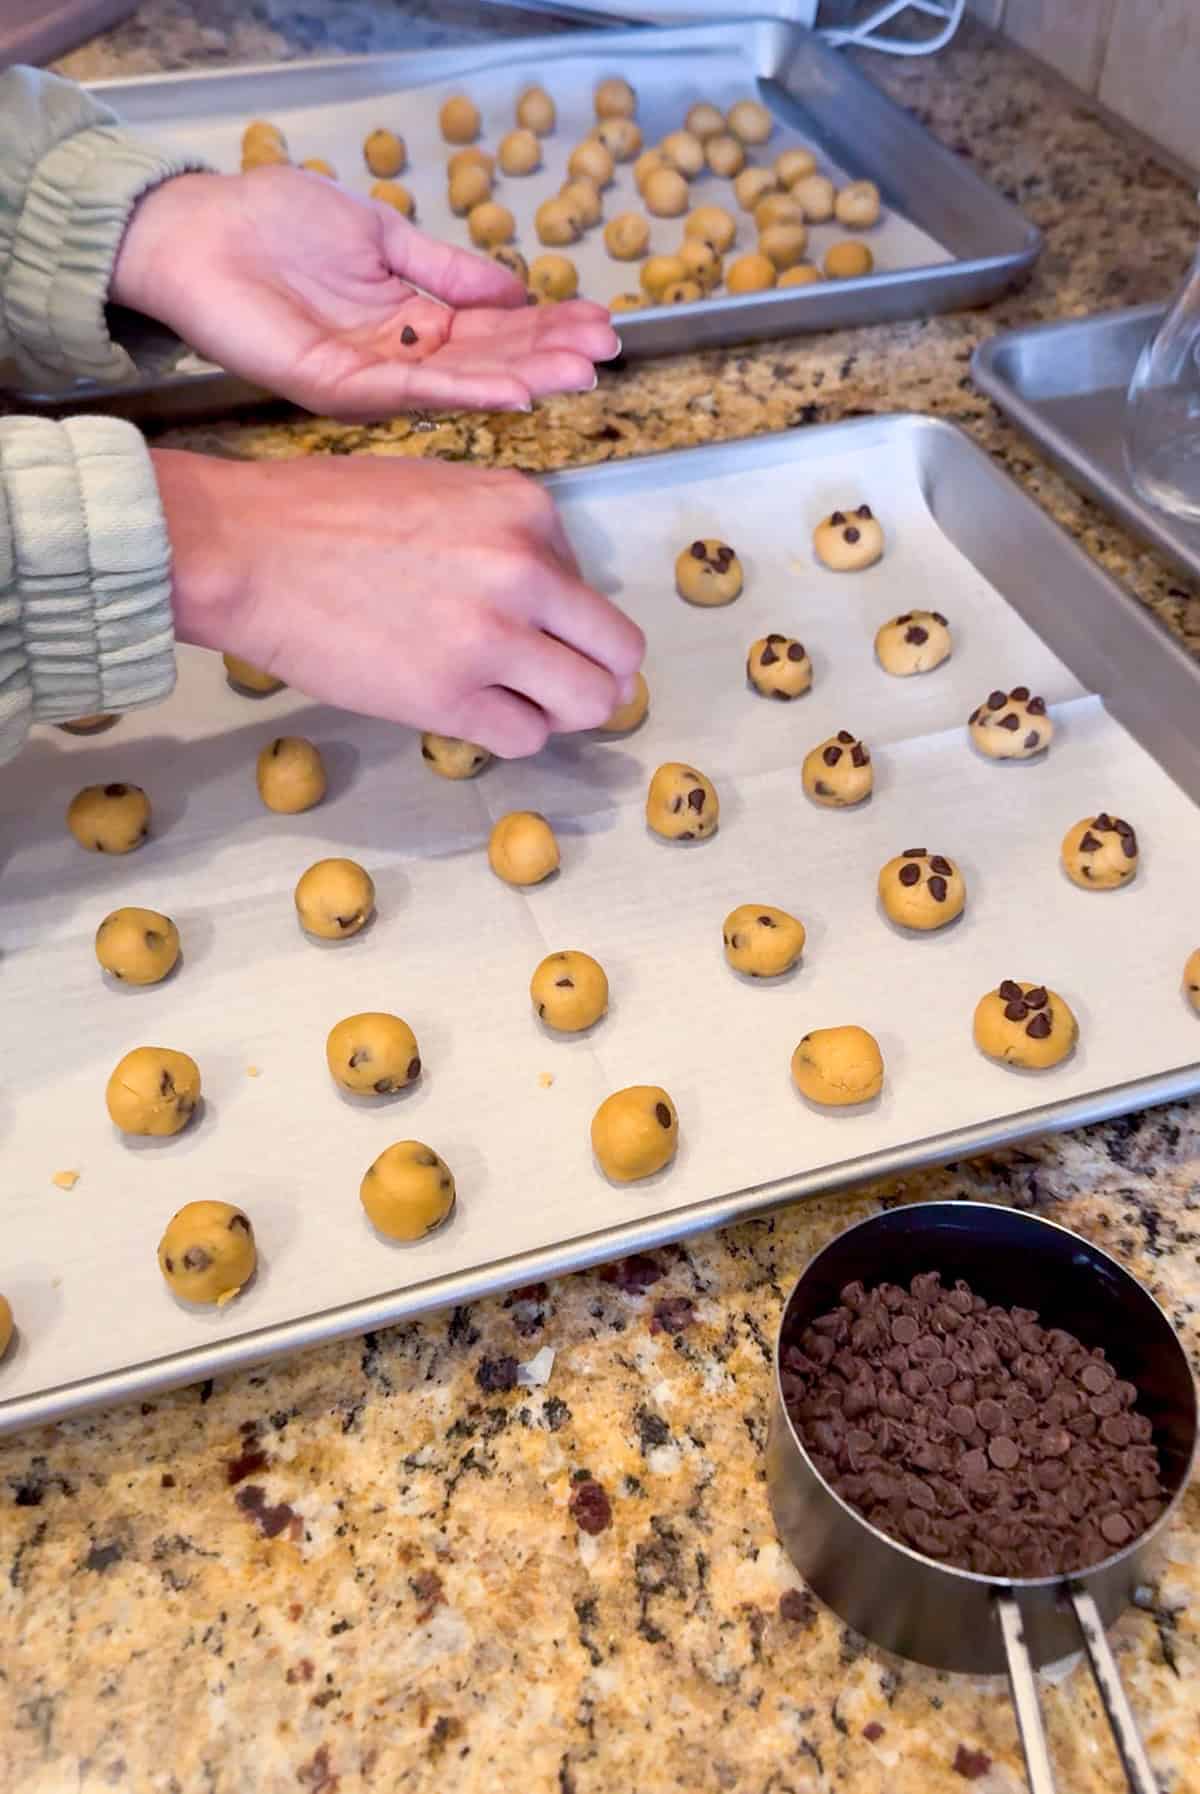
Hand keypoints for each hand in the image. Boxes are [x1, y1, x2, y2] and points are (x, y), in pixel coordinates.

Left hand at [113, 167, 618, 417]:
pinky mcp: (336, 387)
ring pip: (460, 384)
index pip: (494, 330)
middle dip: (550, 358)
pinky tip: (513, 388)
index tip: (600, 324)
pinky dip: (465, 390)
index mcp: (413, 320)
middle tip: (605, 355)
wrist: (197, 230)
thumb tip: (515, 289)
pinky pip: (411, 391)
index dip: (547, 327)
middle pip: (488, 362)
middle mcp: (399, 357)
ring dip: (524, 380)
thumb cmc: (275, 224)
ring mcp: (370, 377)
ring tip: (578, 373)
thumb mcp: (383, 236)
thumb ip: (447, 270)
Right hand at [153, 449, 643, 756]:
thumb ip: (504, 534)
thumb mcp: (440, 488)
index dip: (561, 615)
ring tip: (516, 703)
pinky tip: (470, 713)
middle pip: (618, 653)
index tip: (521, 624)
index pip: (588, 584)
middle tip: (561, 686)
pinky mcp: (451, 697)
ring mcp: (491, 637)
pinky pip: (525, 737)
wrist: (245, 550)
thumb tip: (548, 595)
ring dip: (560, 711)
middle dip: (597, 675)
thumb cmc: (324, 515)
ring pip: (588, 703)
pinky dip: (508, 734)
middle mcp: (524, 570)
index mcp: (525, 509)